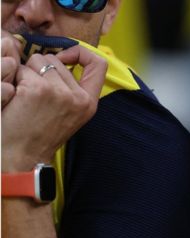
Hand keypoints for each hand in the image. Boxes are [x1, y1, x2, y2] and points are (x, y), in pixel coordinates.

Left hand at [1, 45, 106, 171]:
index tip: (65, 57)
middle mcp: (78, 97)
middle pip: (56, 59)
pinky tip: (16, 99)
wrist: (21, 157)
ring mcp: (59, 93)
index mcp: (89, 103)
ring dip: (26, 73)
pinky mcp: (37, 90)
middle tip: (34, 95)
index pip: (99, 63)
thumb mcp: (69, 113)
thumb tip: (62, 57)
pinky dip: (14, 80)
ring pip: (38, 61)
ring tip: (25, 98)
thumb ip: (72, 88)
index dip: (80, 52)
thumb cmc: (39, 135)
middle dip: (41, 69)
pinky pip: (21, 70)